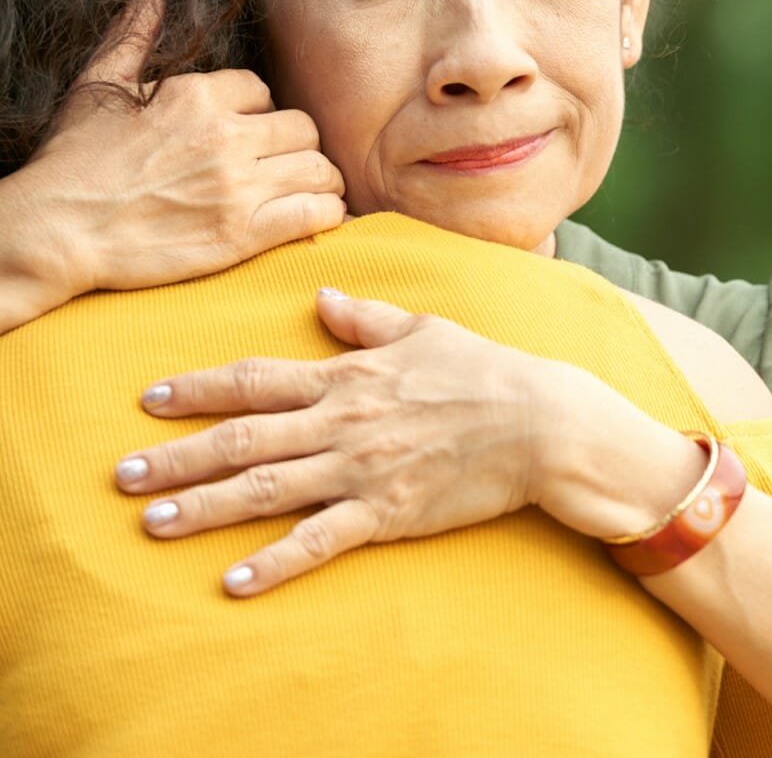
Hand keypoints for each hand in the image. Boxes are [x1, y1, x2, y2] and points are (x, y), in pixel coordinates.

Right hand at [19, 0, 345, 295]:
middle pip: (302, 128)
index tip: (244, 131)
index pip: (262, 90)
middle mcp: (224, 136)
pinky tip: (315, 214)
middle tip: (278, 162)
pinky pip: (318, 212)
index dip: (257, 112)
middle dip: (294, 144)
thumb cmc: (74, 160)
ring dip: (317, 178)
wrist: (55, 231)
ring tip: (303, 188)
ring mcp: (237, 187)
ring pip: (319, 168)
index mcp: (196, 95)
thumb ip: (135, 30)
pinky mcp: (243, 234)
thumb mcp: (100, 84)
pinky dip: (327, 212)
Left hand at [113, 290, 700, 595]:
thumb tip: (320, 298)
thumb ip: (367, 318)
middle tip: (123, 473)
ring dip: (205, 507)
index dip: (199, 389)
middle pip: (244, 438)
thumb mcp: (426, 329)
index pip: (258, 380)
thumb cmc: (489, 371)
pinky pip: (319, 540)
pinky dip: (275, 562)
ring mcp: (363, 469)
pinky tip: (233, 580)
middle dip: (179, 456)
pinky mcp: (387, 512)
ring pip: (267, 490)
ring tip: (153, 523)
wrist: (543, 423)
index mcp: (350, 376)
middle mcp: (344, 421)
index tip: (150, 398)